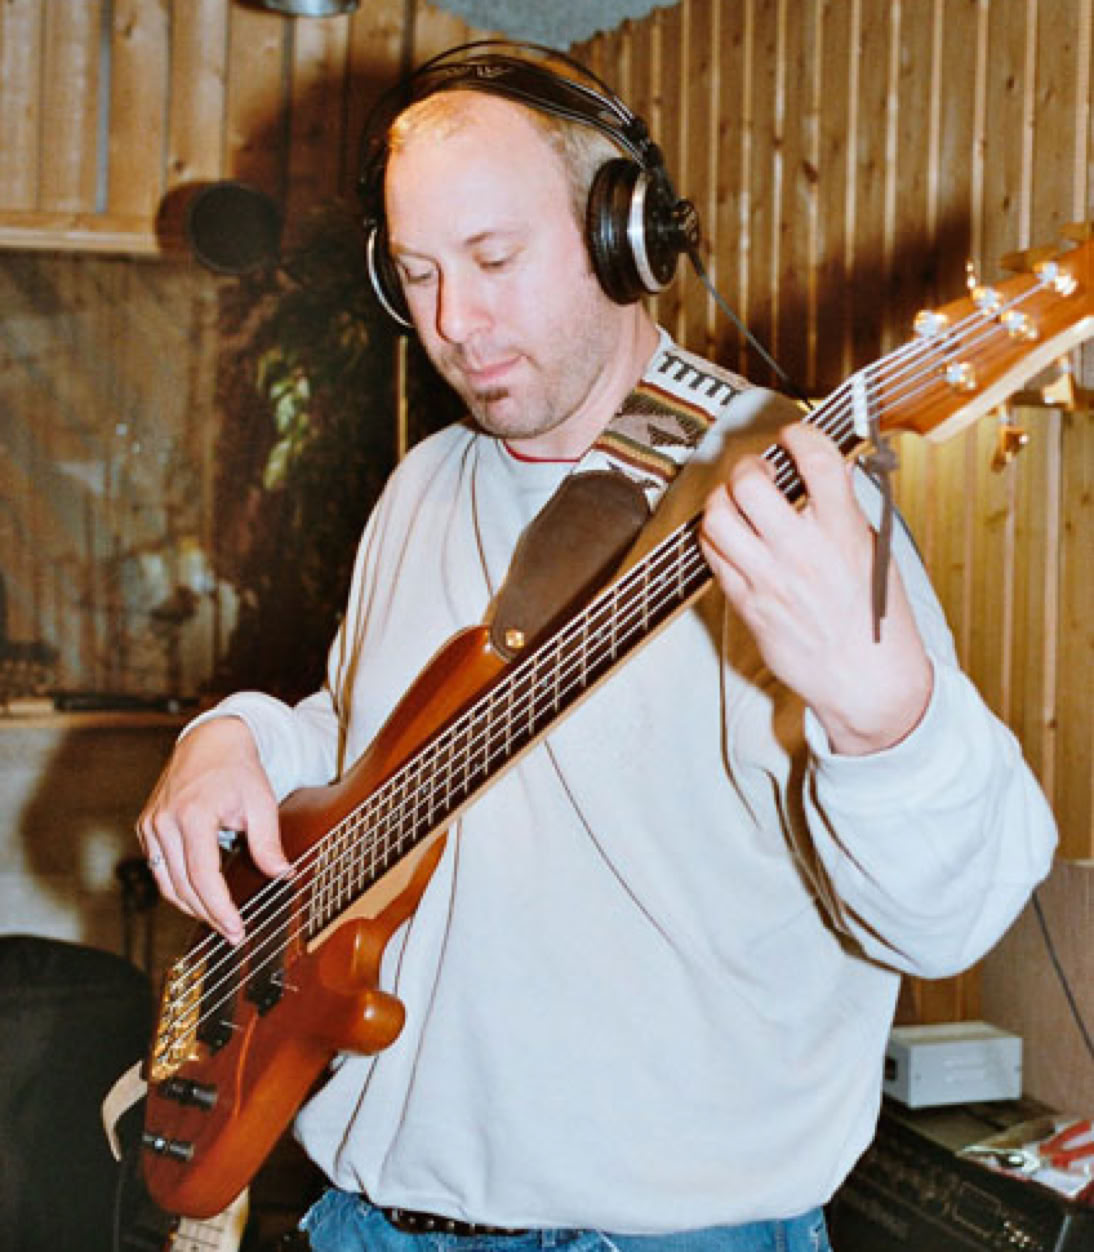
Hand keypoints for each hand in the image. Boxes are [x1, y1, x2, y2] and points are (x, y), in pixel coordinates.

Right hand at [137, 717, 288, 939]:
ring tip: (219, 921)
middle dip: (208, 915)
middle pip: (181, 886)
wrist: (210, 741)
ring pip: (166, 883)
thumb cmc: (238, 769)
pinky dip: (178, 888)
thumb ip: (268, 841)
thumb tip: (282, 875)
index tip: (235, 930)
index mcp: (192, 814)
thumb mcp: (261, 802)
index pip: (202, 876)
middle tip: (233, 934)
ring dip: (191, 907)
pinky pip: (159, 869)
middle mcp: (164, 821)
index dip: (219, 908)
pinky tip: (200, 897)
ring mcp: (150, 825)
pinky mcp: (146, 827)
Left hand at [699, 422, 932, 754]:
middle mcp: (802, 552)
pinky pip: (713, 554)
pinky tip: (731, 533)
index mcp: (844, 533)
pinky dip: (716, 534)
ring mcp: (768, 579)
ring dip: (722, 497)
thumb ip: (843, 512)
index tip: (793, 434)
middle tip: (756, 469)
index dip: (799, 434)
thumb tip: (821, 473)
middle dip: (748, 465)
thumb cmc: (875, 619)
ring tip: (736, 499)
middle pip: (751, 484)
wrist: (866, 680)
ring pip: (719, 517)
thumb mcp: (875, 554)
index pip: (817, 461)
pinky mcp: (746, 603)